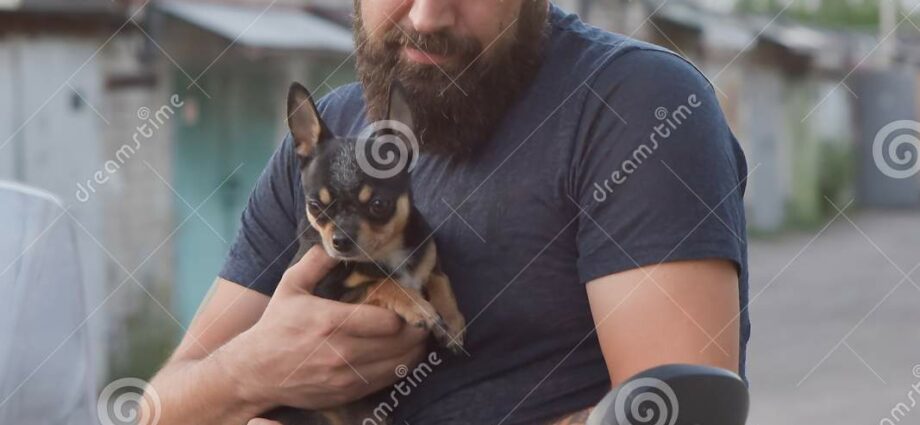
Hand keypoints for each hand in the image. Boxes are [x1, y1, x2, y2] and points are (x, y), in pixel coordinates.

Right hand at [219, 246, 428, 410]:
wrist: (255, 372)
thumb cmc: (275, 326)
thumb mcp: (291, 286)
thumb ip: (316, 262)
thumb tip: (338, 241)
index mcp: (331, 321)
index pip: (389, 322)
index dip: (406, 311)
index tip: (409, 301)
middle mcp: (342, 352)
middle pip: (403, 343)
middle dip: (418, 328)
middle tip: (421, 317)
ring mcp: (347, 377)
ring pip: (401, 364)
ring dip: (414, 349)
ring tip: (415, 334)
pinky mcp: (348, 394)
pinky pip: (389, 380)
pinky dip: (401, 366)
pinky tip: (400, 353)